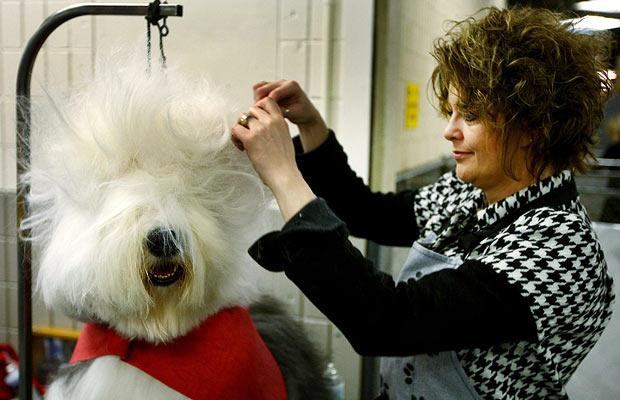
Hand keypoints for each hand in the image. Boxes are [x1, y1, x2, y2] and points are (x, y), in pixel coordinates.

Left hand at [231, 97, 315, 220]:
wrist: (283, 173)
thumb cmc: (284, 161)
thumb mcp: (286, 137)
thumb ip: (277, 126)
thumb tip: (267, 123)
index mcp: (280, 120)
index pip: (268, 101)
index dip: (259, 107)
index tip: (256, 119)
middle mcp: (270, 122)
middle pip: (252, 109)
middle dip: (249, 120)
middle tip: (249, 133)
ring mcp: (259, 129)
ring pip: (243, 118)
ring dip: (241, 128)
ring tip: (243, 142)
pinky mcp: (249, 138)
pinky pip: (235, 129)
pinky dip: (235, 137)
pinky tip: (240, 146)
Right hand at [253, 80, 328, 151]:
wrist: (304, 111)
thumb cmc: (302, 112)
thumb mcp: (295, 113)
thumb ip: (283, 111)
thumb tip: (268, 111)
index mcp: (291, 86)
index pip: (274, 93)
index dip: (267, 105)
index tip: (265, 116)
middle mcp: (282, 82)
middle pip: (262, 88)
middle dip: (260, 102)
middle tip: (261, 115)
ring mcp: (275, 84)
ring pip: (258, 88)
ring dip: (257, 100)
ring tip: (263, 111)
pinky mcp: (269, 88)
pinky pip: (257, 91)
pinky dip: (257, 99)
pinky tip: (262, 109)